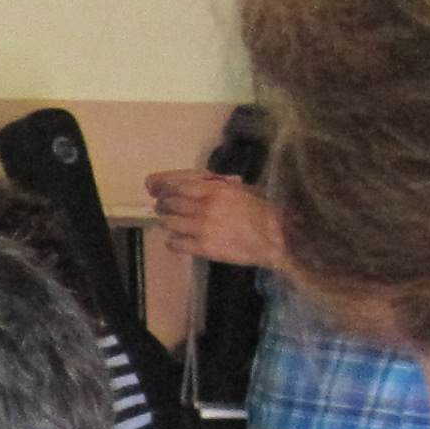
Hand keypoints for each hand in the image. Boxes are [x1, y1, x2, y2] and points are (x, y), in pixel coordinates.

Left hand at [141, 169, 285, 270]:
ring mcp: (203, 228)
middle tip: (162, 205)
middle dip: (163, 203)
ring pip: (169, 223)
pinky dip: (173, 241)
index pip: (177, 184)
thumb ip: (217, 184)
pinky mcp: (205, 247)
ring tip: (173, 222)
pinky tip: (177, 240)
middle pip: (169, 203)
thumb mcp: (241, 189)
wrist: (279, 236)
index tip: (151, 184)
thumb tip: (198, 181)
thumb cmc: (263, 210)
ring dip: (167, 222)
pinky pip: (176, 243)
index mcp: (216, 189)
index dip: (160, 183)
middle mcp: (205, 207)